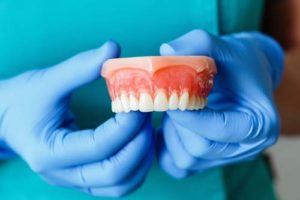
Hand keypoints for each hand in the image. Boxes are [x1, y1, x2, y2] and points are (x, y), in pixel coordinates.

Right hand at [0, 41, 153, 196]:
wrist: (6, 120)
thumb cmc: (23, 100)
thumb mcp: (47, 81)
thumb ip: (80, 67)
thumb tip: (113, 49)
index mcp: (49, 153)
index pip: (99, 146)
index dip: (126, 124)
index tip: (140, 101)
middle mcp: (63, 174)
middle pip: (114, 174)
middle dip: (139, 145)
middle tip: (147, 116)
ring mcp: (74, 179)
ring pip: (120, 185)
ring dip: (141, 159)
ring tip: (147, 129)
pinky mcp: (84, 177)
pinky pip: (118, 183)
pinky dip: (136, 165)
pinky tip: (140, 142)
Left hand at [156, 30, 283, 177]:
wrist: (242, 77)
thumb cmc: (236, 63)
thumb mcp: (223, 46)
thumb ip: (197, 44)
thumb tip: (166, 52)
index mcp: (259, 125)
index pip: (218, 129)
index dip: (188, 114)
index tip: (169, 96)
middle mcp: (246, 148)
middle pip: (199, 148)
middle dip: (177, 123)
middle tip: (170, 100)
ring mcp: (226, 159)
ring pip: (185, 159)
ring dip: (170, 133)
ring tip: (174, 109)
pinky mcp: (208, 162)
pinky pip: (178, 167)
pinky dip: (166, 147)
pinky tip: (168, 125)